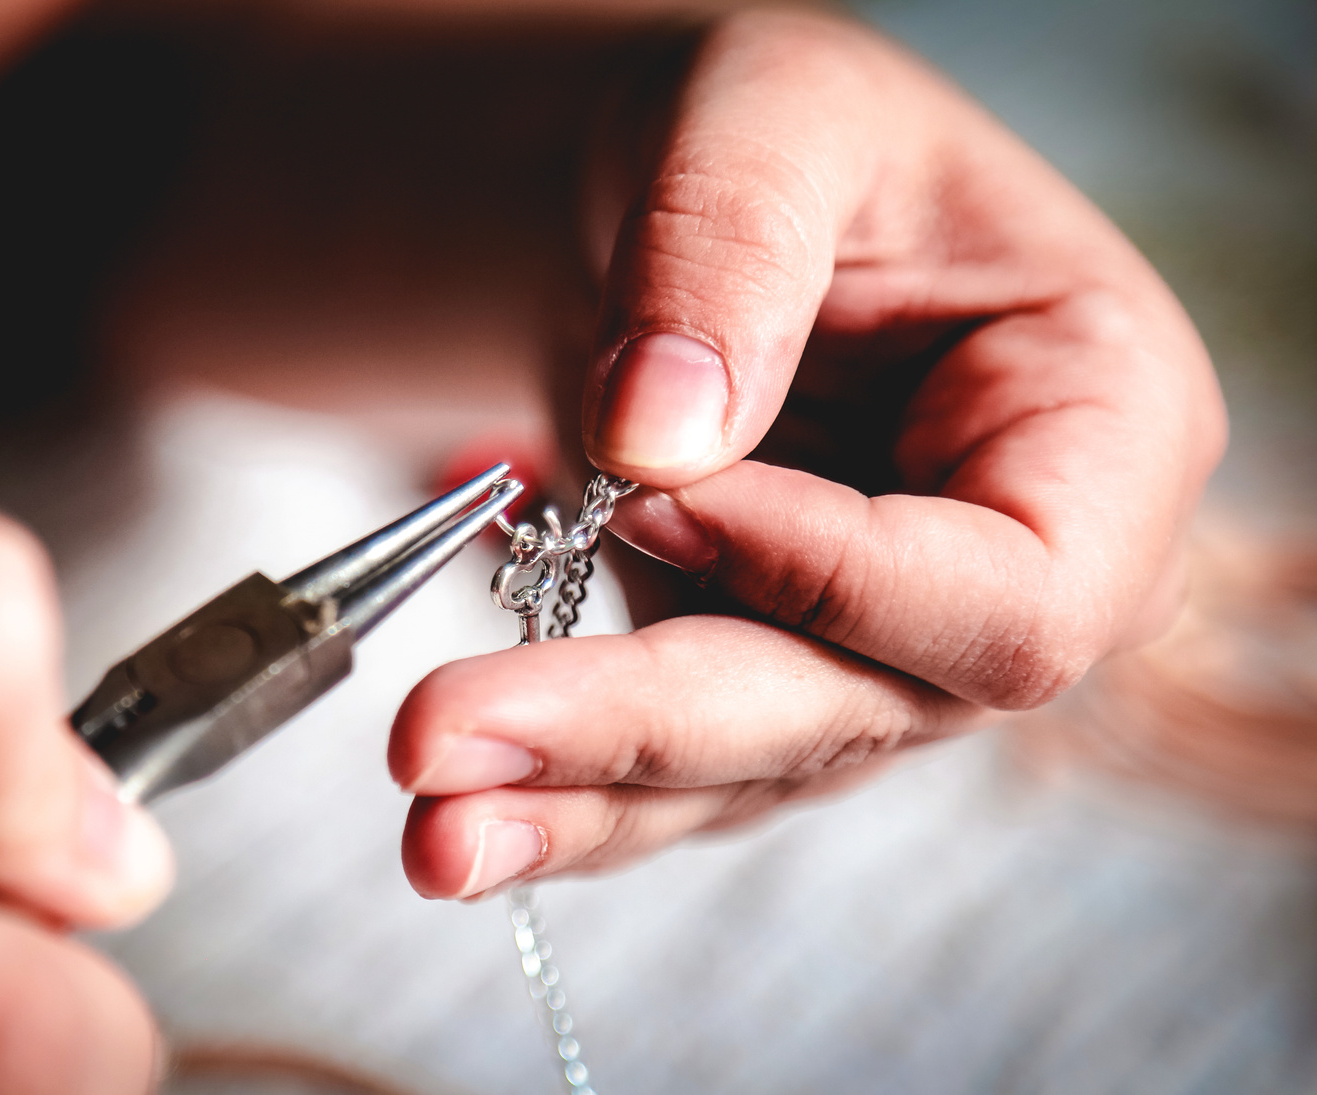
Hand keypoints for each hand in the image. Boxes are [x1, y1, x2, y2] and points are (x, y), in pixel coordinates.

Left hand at [389, 9, 1224, 898]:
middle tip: (449, 748)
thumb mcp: (770, 114)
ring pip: (746, 767)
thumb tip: (660, 438)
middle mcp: (1019, 576)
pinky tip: (459, 822)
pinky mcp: (772, 679)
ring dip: (582, 799)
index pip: (1005, 594)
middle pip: (855, 712)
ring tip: (433, 828)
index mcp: (1102, 429)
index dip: (826, 576)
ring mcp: (893, 647)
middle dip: (647, 728)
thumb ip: (729, 248)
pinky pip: (678, 769)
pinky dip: (566, 793)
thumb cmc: (777, 135)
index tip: (646, 498)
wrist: (691, 198)